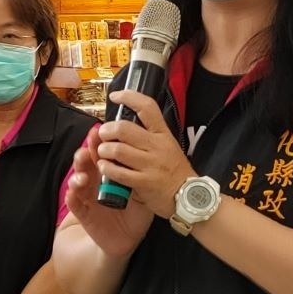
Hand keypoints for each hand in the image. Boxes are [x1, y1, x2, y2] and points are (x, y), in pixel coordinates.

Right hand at [65, 125, 153, 258]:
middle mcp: (95, 182)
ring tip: (82, 175)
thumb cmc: (135, 213)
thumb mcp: (142, 191)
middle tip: (88, 149)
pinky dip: (72, 198)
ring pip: (77, 181)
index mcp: (109, 174)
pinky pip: (75, 204)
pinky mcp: (83, 214)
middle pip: (86, 164)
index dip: (98, 143)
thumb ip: (140, 173)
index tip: (98, 132)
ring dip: (77, 176)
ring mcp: (87, 197)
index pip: (101, 154)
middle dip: (85, 154)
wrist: (128, 239)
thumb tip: (146, 151)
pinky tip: (72, 193)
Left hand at [92, 89, 194, 219]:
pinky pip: (119, 172)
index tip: (115, 96)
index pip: (147, 107)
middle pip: (125, 128)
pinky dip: (107, 168)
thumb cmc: (174, 171)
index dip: (129, 97)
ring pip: (118, 150)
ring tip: (103, 153)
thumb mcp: (167, 145)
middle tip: (103, 134)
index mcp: (163, 134)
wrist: (189, 196)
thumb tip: (124, 123)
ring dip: (104, 150)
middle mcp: (157, 146)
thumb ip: (148, 135)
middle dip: (107, 129)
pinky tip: (104, 167)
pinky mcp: (145, 182)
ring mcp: (151, 164)